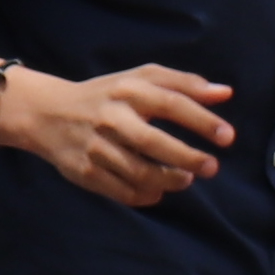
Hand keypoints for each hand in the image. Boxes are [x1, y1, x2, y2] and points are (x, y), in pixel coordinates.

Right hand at [10, 60, 236, 205]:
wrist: (46, 113)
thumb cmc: (108, 95)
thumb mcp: (141, 78)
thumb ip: (184, 84)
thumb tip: (226, 93)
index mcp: (128, 90)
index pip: (170, 103)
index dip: (203, 121)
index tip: (228, 137)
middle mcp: (109, 118)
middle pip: (152, 142)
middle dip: (188, 158)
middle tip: (212, 167)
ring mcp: (94, 147)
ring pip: (138, 172)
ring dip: (169, 180)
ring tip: (186, 179)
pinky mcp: (83, 171)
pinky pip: (121, 191)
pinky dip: (145, 195)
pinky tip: (158, 190)